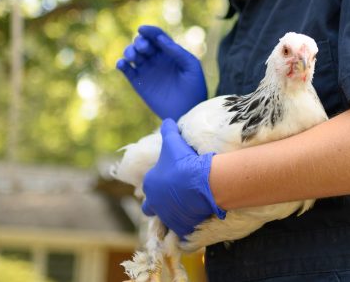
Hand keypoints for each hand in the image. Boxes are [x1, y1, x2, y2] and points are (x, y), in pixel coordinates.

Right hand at [116, 25, 207, 120]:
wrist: (188, 112)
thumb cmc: (194, 88)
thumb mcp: (191, 66)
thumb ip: (177, 52)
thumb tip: (160, 38)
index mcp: (170, 52)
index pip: (157, 36)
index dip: (149, 31)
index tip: (142, 29)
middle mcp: (156, 59)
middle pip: (143, 43)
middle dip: (140, 42)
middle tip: (143, 47)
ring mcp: (147, 70)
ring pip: (133, 55)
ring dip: (129, 51)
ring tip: (132, 56)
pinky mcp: (139, 83)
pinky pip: (127, 70)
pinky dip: (121, 65)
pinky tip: (122, 64)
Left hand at [141, 119, 225, 238]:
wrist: (200, 183)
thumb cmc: (183, 162)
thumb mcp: (173, 142)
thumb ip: (168, 130)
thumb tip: (167, 120)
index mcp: (150, 184)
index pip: (148, 186)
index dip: (158, 183)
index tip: (169, 180)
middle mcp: (155, 204)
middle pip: (150, 208)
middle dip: (157, 204)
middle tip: (172, 197)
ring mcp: (168, 217)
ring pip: (167, 219)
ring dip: (173, 214)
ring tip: (187, 207)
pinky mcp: (182, 228)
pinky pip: (183, 230)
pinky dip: (188, 225)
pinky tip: (197, 218)